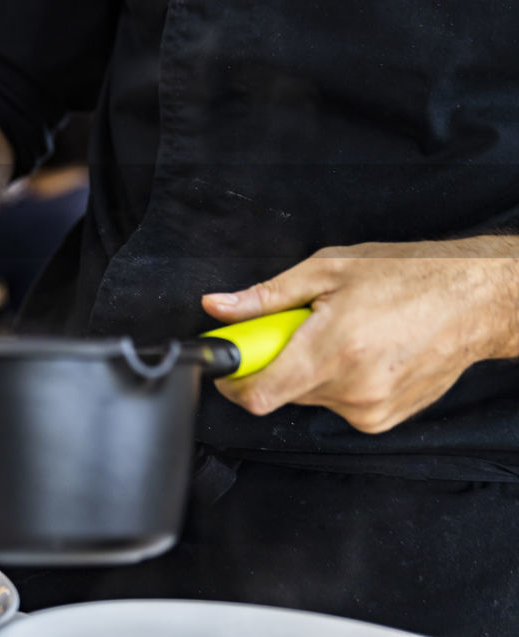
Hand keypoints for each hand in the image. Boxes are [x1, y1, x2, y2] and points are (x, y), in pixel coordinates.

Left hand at [201, 236, 518, 432]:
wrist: (472, 301)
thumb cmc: (406, 277)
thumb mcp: (327, 269)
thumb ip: (266, 296)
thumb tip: (218, 307)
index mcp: (331, 351)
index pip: (258, 395)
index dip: (232, 380)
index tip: (228, 361)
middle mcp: (351, 389)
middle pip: (280, 392)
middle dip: (276, 361)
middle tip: (296, 327)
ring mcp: (370, 410)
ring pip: (308, 397)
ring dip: (308, 369)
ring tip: (339, 334)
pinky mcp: (384, 420)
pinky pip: (337, 404)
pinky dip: (335, 381)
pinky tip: (360, 353)